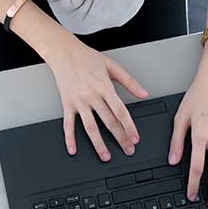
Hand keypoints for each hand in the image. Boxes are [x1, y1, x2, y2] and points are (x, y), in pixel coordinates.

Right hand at [46, 33, 147, 160]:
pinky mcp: (67, 104)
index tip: (135, 137)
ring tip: (106, 156)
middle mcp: (92, 95)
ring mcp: (79, 101)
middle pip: (108, 122)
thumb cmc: (87, 58)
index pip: (120, 111)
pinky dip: (70, 138)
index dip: (129, 126)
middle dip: (120, 138)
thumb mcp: (112, 66)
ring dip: (98, 144)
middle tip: (128, 149)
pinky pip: (68, 124)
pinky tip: (73, 149)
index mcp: (105, 87)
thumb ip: (130, 82)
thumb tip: (144, 93)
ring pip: (90, 127)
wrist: (63, 52)